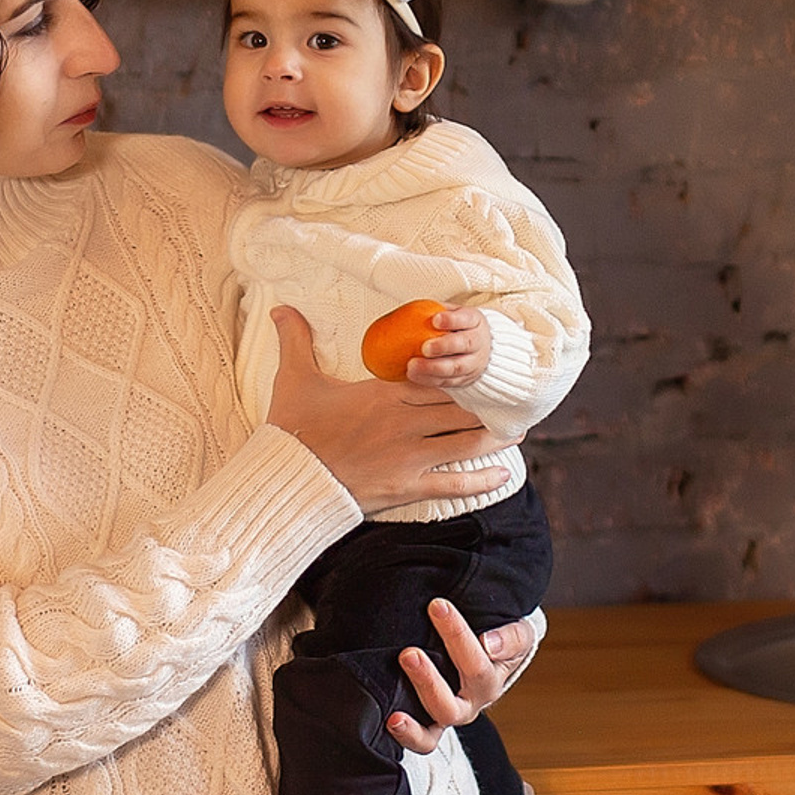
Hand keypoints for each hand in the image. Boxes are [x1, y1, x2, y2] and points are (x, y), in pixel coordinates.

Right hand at [267, 307, 497, 516]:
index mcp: (384, 394)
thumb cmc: (292, 429)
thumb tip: (280, 308)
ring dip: (494, 436)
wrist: (289, 478)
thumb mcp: (293, 378)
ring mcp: (410, 456)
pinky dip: (482, 479)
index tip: (479, 369)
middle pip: (459, 409)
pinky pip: (455, 484)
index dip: (461, 376)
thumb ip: (295, 339)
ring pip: (466, 442)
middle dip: (485, 404)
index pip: (435, 380)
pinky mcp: (408, 486)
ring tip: (515, 430)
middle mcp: (405, 422)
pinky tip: (502, 474)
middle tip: (508, 399)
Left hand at [392, 601, 536, 752]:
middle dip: (429, 679)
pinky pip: (424, 740)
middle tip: (409, 654)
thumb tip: (489, 644)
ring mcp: (450, 714)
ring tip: (397, 704)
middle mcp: (470, 703)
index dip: (457, 635)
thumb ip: (511, 637)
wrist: (495, 656)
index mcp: (491, 681)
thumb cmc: (503, 642)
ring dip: (414, 714)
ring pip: (436, 723)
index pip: (476, 662)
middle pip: (452, 702)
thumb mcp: (519, 634)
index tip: (438, 606)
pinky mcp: (432, 723)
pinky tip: (392, 721)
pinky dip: (409, 735)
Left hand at [401, 304, 491, 388]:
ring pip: (456, 368)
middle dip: (444, 346)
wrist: (481, 349)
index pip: (466, 318)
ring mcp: (473, 363)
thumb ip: (435, 310)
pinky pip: (447, 382)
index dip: (451, 320)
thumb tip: (406, 311)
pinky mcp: (465, 379)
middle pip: (465, 344)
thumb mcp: (452, 313)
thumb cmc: (458, 326)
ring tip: (412, 366)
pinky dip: (429, 379)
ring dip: (433, 368)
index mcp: (475, 321)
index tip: (435, 319)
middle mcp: (478, 343)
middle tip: (424, 348)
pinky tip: (412, 375)